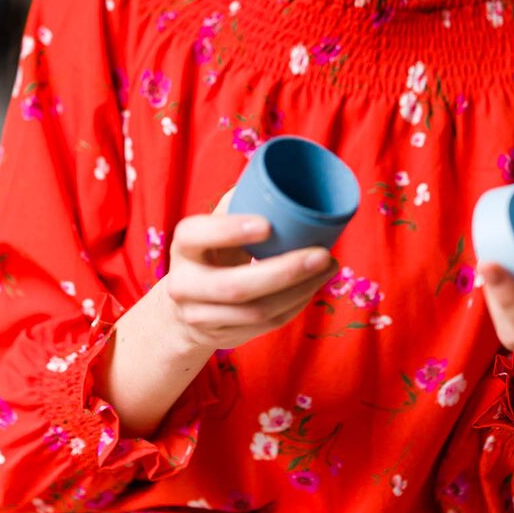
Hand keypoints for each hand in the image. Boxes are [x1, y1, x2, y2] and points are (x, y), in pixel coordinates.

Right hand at [165, 188, 336, 349]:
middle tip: (322, 254)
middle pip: (234, 287)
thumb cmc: (212, 252)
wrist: (186, 305)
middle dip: (285, 272)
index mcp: (184, 247)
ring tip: (329, 267)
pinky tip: (315, 285)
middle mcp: (185, 286)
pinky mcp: (225, 337)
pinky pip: (267, 325)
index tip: (268, 225)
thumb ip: (238, 204)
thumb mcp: (213, 227)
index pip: (196, 236)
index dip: (229, 231)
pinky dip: (297, 304)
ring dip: (300, 291)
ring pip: (257, 312)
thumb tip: (277, 175)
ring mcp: (203, 317)